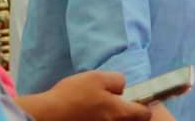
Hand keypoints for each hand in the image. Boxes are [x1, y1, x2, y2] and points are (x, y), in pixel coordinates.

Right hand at [17, 71, 152, 120]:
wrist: (48, 114)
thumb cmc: (74, 95)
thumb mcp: (98, 77)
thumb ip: (117, 80)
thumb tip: (122, 87)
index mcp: (120, 112)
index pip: (145, 113)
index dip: (145, 105)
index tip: (139, 98)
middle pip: (129, 119)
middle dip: (127, 111)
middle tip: (115, 100)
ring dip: (111, 114)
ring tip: (97, 104)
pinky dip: (99, 117)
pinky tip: (87, 111)